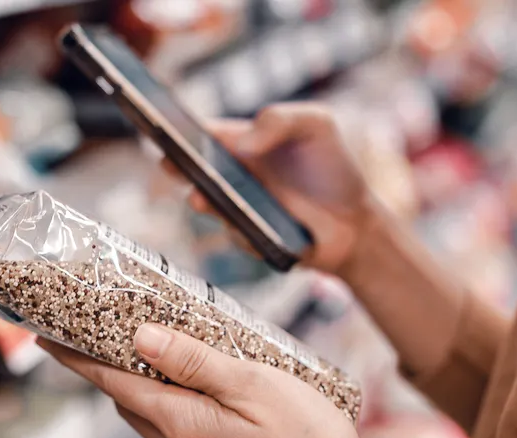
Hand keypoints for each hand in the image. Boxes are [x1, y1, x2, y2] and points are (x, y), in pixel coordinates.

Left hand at [40, 324, 426, 437]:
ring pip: (152, 420)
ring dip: (140, 386)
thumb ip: (194, 362)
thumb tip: (138, 337)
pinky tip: (200, 391)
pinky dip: (172, 407)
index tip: (43, 334)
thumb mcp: (255, 386)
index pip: (109, 382)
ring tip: (151, 351)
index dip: (74, 356)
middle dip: (105, 366)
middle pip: (126, 400)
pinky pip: (179, 436)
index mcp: (180, 423)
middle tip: (100, 328)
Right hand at [168, 103, 391, 278]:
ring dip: (201, 201)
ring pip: (207, 204)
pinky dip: (244, 231)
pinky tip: (256, 229)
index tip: (159, 121)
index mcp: (241, 142)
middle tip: (168, 160)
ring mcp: (236, 208)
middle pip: (191, 168)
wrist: (357, 223)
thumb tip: (241, 143)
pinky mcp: (247, 239)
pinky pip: (237, 234)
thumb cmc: (333, 169)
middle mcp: (231, 175)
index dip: (177, 125)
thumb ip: (280, 120)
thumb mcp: (317, 126)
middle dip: (175, 164)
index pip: (202, 131)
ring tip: (200, 197)